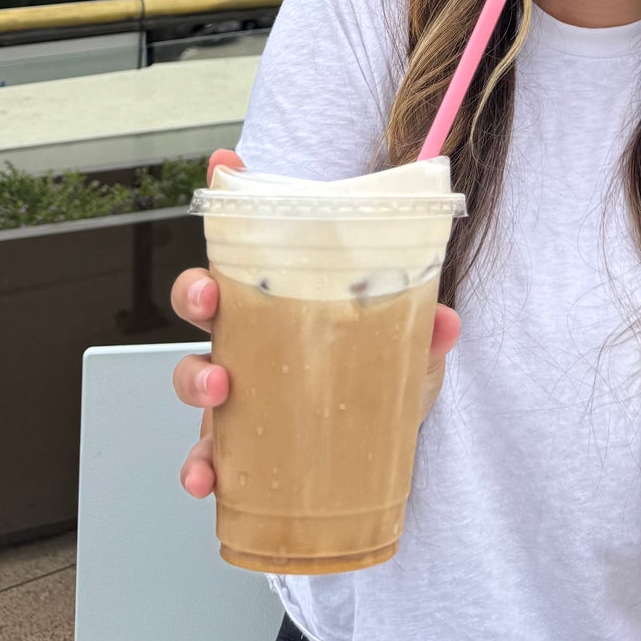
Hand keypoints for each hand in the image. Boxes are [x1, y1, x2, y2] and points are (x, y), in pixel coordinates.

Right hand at [171, 149, 461, 497]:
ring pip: (193, 372)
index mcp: (286, 300)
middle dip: (195, 290)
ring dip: (193, 377)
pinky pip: (202, 454)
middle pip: (203, 300)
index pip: (255, 241)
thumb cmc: (377, 390)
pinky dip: (196, 466)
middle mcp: (251, 338)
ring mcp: (236, 391)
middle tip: (208, 296)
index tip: (224, 162)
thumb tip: (447, 320)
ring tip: (218, 388)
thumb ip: (425, 337)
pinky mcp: (232, 447)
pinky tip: (206, 477)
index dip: (233, 198)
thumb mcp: (408, 360)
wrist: (373, 465)